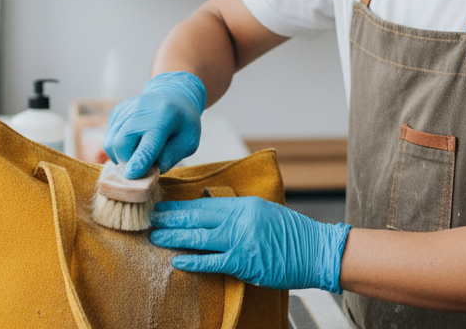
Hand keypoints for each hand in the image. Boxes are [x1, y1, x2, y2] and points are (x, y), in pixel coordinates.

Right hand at [104, 72, 206, 178]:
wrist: (172, 96)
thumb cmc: (183, 124)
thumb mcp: (189, 142)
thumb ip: (170, 157)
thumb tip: (147, 171)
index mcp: (164, 117)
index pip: (148, 143)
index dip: (139, 161)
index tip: (131, 176)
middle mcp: (140, 110)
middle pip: (121, 144)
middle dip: (128, 162)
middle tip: (142, 166)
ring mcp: (125, 109)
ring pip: (111, 144)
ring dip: (121, 157)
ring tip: (139, 154)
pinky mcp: (115, 112)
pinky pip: (109, 139)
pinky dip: (118, 149)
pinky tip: (133, 144)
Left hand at [150, 196, 351, 292]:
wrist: (316, 251)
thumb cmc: (291, 234)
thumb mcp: (264, 212)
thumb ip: (238, 212)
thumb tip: (212, 211)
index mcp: (244, 205)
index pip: (205, 203)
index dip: (180, 205)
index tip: (162, 206)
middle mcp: (240, 219)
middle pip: (197, 216)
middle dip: (171, 218)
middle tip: (149, 218)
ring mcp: (241, 240)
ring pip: (200, 237)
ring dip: (175, 236)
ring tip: (155, 236)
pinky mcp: (244, 262)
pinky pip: (212, 261)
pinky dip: (193, 260)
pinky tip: (177, 260)